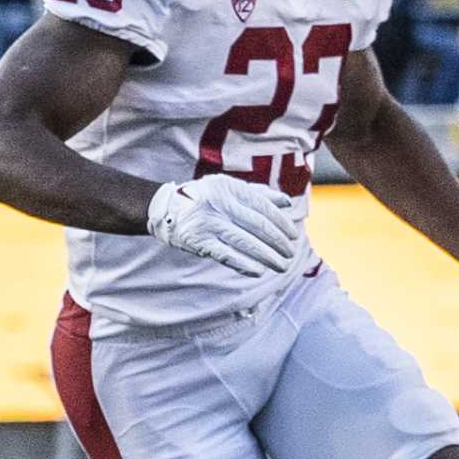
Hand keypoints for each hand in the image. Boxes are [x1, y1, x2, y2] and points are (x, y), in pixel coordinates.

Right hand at [146, 177, 301, 277]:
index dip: (281, 223)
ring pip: (246, 242)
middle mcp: (219, 203)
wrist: (165, 208)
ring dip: (267, 257)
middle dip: (279, 242)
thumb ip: (257, 193)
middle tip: (290, 254)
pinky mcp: (198, 241)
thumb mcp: (228, 188)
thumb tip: (286, 202)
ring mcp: (207, 223)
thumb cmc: (205, 198)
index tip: (293, 236)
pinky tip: (259, 271)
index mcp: (229, 188)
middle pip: (258, 225)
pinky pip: (226, 255)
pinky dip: (245, 264)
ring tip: (281, 265)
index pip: (263, 207)